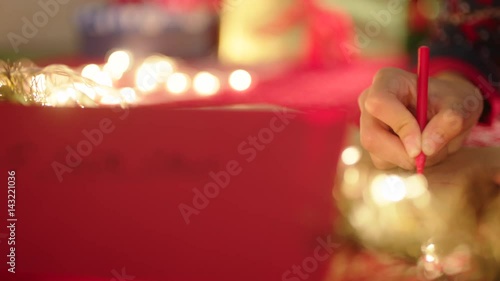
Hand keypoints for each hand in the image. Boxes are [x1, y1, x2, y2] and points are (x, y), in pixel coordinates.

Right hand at [359, 68, 482, 169]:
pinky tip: (420, 149)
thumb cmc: (452, 100)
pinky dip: (404, 162)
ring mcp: (367, 123)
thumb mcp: (463, 105)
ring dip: (408, 159)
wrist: (447, 109)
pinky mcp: (372, 143)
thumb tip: (426, 148)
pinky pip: (382, 162)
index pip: (380, 103)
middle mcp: (369, 101)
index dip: (400, 126)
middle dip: (401, 152)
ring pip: (377, 153)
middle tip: (427, 157)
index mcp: (388, 80)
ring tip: (431, 147)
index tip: (422, 147)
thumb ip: (450, 122)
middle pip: (372, 135)